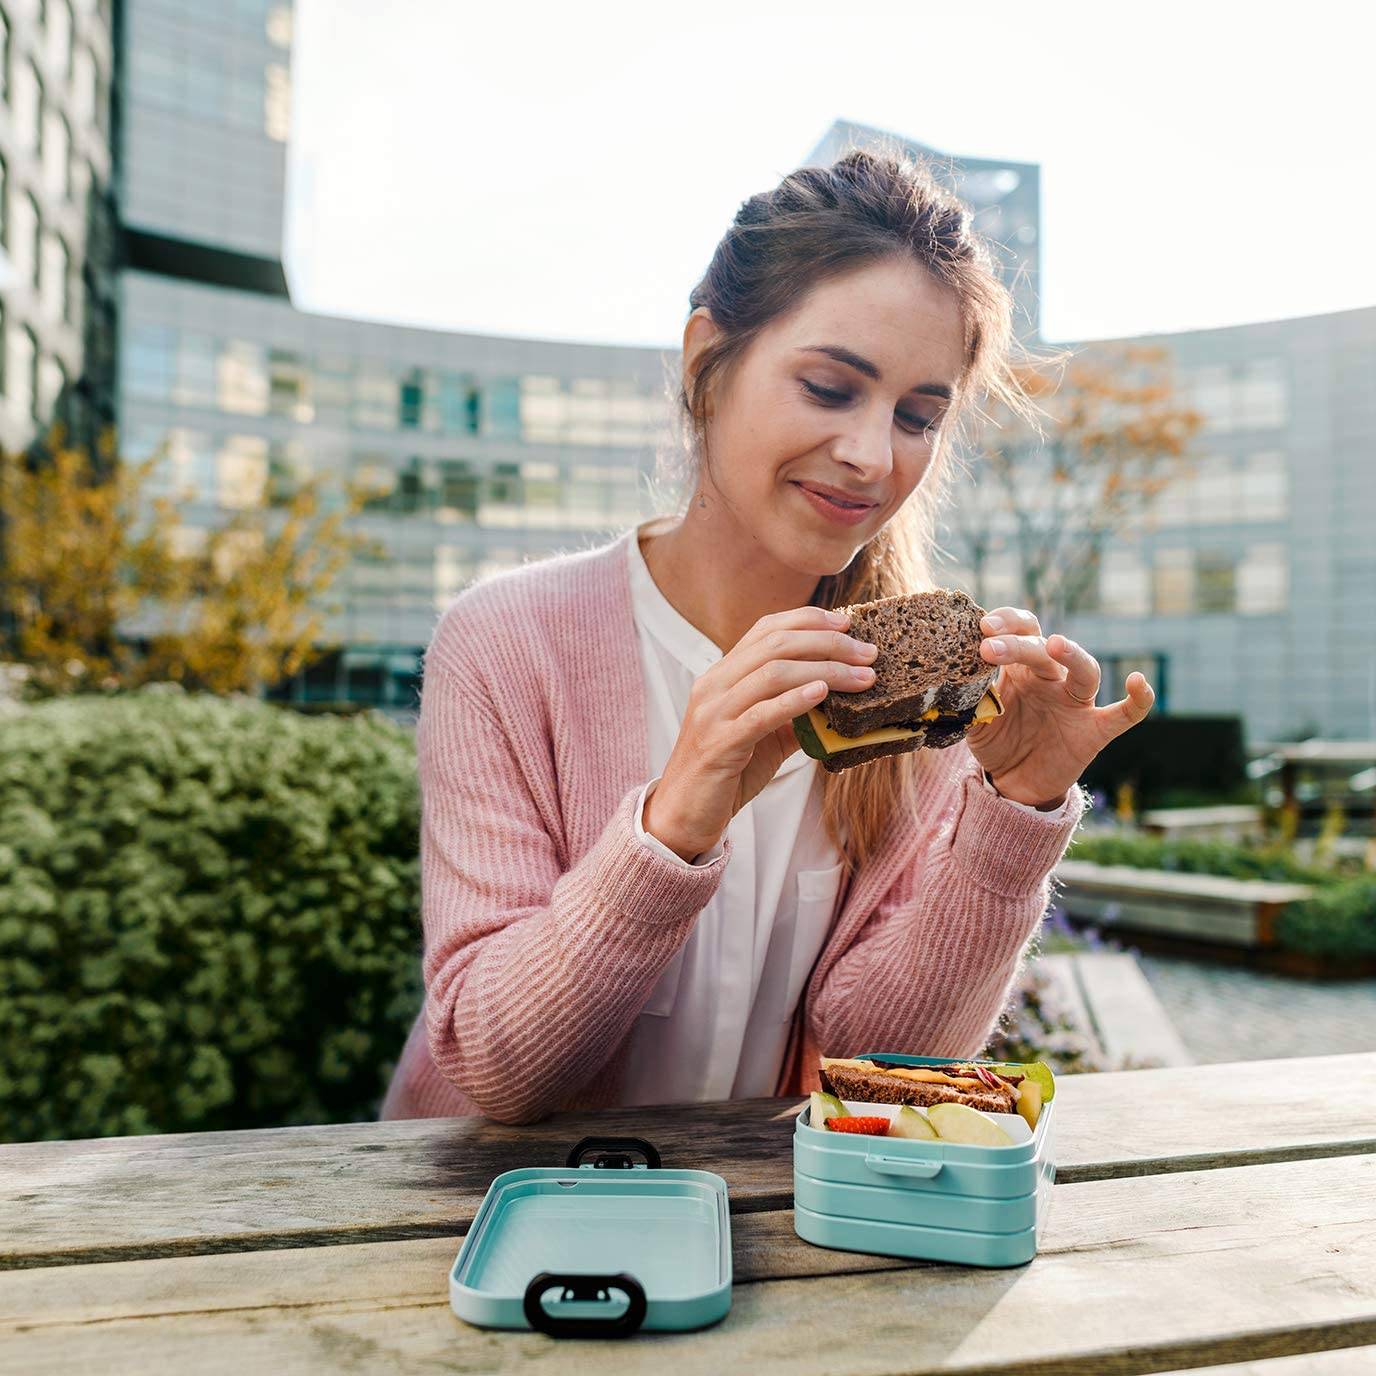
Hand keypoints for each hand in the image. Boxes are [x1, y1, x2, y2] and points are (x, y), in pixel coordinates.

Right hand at [642, 607, 877, 860]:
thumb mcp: (765, 736)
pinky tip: (822, 694)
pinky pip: (760, 714)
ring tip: (861, 677)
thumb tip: (840, 700)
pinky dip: (794, 700)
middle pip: (775, 645)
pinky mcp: (719, 744)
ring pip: (771, 674)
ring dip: (825, 670)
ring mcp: (714, 713)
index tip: (847, 624)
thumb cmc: (726, 774)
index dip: (809, 620)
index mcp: (723, 676)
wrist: (684, 814)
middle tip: (868, 654)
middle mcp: (714, 685)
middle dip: (828, 643)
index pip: (766, 629)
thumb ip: (795, 714)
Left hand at [966, 606, 1154, 809]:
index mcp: (1020, 668)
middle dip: (1017, 644)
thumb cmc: (995, 741)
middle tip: (988, 646)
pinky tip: (1138, 682)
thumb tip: (953, 678)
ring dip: (1072, 655)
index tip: (981, 626)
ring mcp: (1075, 703)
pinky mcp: (1095, 731)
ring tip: (1054, 644)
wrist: (1013, 783)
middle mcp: (1050, 678)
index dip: (1004, 623)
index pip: (1019, 631)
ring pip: (1083, 671)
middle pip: (1042, 649)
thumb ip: (969, 697)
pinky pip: (1124, 714)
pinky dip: (1138, 699)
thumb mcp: (975, 719)